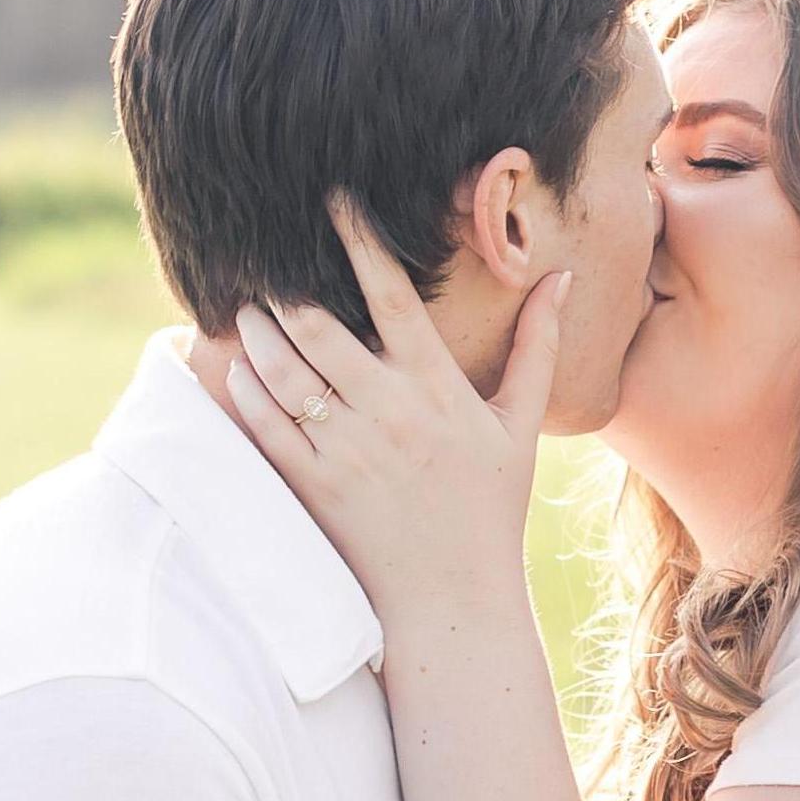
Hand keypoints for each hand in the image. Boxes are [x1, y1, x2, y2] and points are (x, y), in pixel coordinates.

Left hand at [225, 197, 561, 625]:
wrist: (454, 599)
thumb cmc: (490, 508)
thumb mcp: (520, 426)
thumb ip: (537, 347)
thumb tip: (560, 277)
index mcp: (436, 388)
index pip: (391, 296)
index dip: (360, 242)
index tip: (333, 201)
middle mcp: (387, 412)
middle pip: (319, 328)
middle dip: (285, 288)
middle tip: (264, 262)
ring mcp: (345, 450)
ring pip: (283, 372)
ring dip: (257, 332)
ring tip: (246, 308)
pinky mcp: (314, 486)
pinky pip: (267, 425)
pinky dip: (247, 389)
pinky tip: (239, 366)